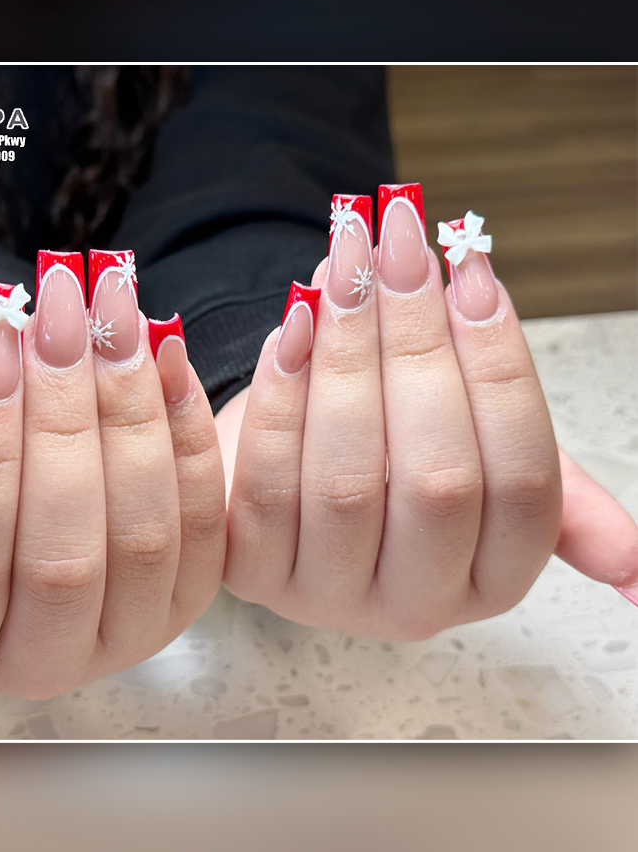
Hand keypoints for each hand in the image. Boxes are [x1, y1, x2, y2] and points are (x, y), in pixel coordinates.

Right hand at [0, 256, 225, 737]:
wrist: (10, 482)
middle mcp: (50, 661)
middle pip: (63, 555)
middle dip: (63, 422)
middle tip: (61, 318)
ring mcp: (134, 631)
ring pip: (143, 532)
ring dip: (131, 414)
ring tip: (115, 320)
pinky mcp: (194, 589)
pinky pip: (207, 515)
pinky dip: (189, 431)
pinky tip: (165, 356)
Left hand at [217, 189, 637, 638]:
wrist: (291, 466)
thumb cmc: (394, 454)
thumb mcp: (483, 471)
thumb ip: (553, 495)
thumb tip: (636, 573)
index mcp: (492, 579)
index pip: (525, 482)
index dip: (502, 371)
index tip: (474, 275)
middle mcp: (413, 604)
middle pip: (438, 480)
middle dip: (420, 347)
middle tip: (400, 247)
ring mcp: (325, 596)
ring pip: (346, 481)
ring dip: (348, 356)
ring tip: (345, 262)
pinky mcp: (251, 572)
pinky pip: (265, 483)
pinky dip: (280, 394)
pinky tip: (293, 321)